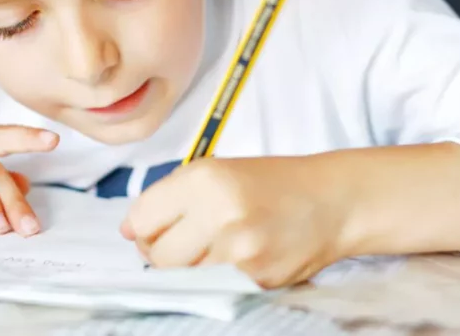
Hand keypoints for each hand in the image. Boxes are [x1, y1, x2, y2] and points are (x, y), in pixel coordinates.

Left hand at [119, 156, 347, 287]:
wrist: (331, 201)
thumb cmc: (269, 183)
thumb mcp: (215, 171)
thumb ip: (167, 197)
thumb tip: (127, 230)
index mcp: (203, 180)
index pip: (142, 220)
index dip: (141, 228)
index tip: (152, 228)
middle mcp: (219, 216)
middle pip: (157, 256)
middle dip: (159, 252)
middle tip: (179, 242)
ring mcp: (239, 254)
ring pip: (183, 277)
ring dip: (187, 267)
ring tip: (210, 248)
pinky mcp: (256, 282)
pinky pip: (213, 288)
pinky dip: (213, 278)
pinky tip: (231, 259)